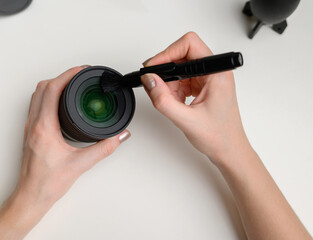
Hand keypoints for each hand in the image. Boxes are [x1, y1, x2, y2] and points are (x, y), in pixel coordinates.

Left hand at [18, 66, 129, 204]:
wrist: (31, 195)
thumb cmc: (47, 183)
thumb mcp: (81, 164)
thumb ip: (104, 148)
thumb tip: (119, 136)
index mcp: (44, 127)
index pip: (53, 89)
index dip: (68, 75)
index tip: (81, 70)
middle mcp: (34, 124)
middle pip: (43, 87)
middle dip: (62, 76)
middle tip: (78, 74)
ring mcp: (29, 127)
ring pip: (37, 94)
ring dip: (53, 84)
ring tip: (70, 83)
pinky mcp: (30, 131)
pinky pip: (36, 104)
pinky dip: (48, 95)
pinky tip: (60, 102)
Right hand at [141, 32, 248, 164]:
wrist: (229, 150)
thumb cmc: (219, 136)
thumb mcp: (186, 120)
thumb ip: (163, 99)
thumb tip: (149, 80)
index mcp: (217, 73)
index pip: (189, 44)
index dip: (167, 53)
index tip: (153, 67)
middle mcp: (214, 72)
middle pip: (182, 55)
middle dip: (166, 71)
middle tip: (157, 87)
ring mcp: (208, 79)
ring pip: (179, 68)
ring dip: (169, 83)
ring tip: (172, 102)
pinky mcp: (202, 86)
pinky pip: (181, 79)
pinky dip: (173, 90)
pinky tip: (177, 104)